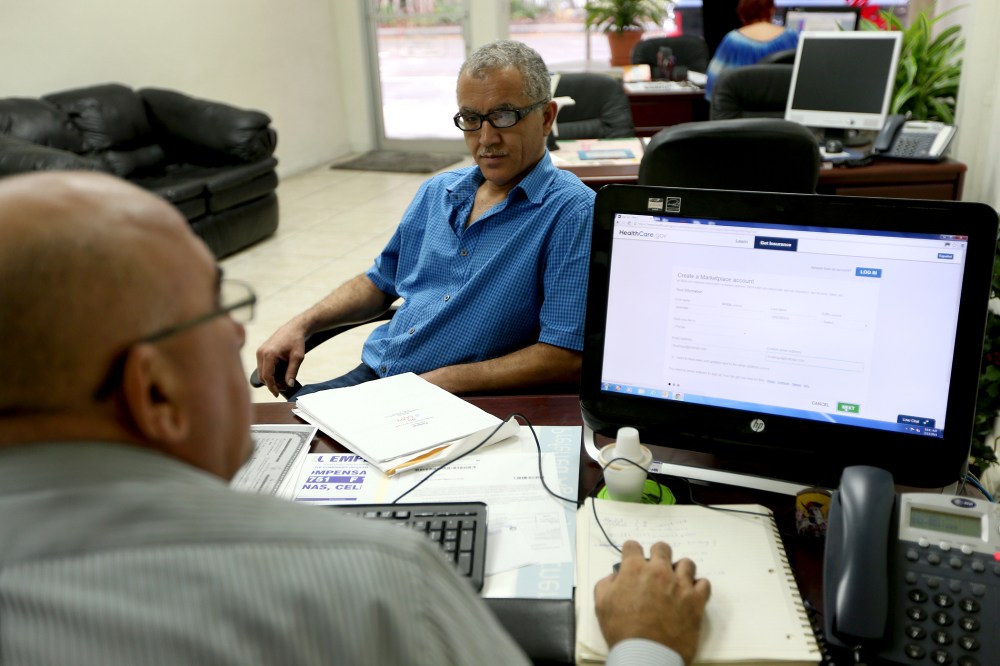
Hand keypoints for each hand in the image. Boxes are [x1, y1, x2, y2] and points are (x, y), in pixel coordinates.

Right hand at [255, 320, 307, 396]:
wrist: (294, 328)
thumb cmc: (296, 341)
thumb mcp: (298, 357)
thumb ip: (292, 371)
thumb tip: (289, 385)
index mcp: (269, 354)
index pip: (267, 376)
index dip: (272, 387)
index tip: (277, 394)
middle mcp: (261, 353)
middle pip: (262, 376)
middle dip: (272, 384)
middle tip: (285, 386)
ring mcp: (259, 352)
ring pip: (261, 372)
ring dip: (271, 379)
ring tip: (285, 379)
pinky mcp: (260, 352)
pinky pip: (262, 367)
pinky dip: (270, 372)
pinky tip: (280, 372)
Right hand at [595, 540, 709, 663]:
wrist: (647, 653)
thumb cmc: (623, 631)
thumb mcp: (601, 605)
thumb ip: (606, 584)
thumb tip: (615, 578)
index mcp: (634, 569)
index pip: (632, 546)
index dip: (630, 551)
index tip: (632, 558)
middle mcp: (659, 571)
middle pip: (662, 548)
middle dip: (658, 554)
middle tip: (655, 567)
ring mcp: (680, 584)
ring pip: (686, 563)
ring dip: (680, 570)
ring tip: (676, 581)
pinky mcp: (696, 600)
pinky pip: (704, 583)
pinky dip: (698, 587)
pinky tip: (690, 594)